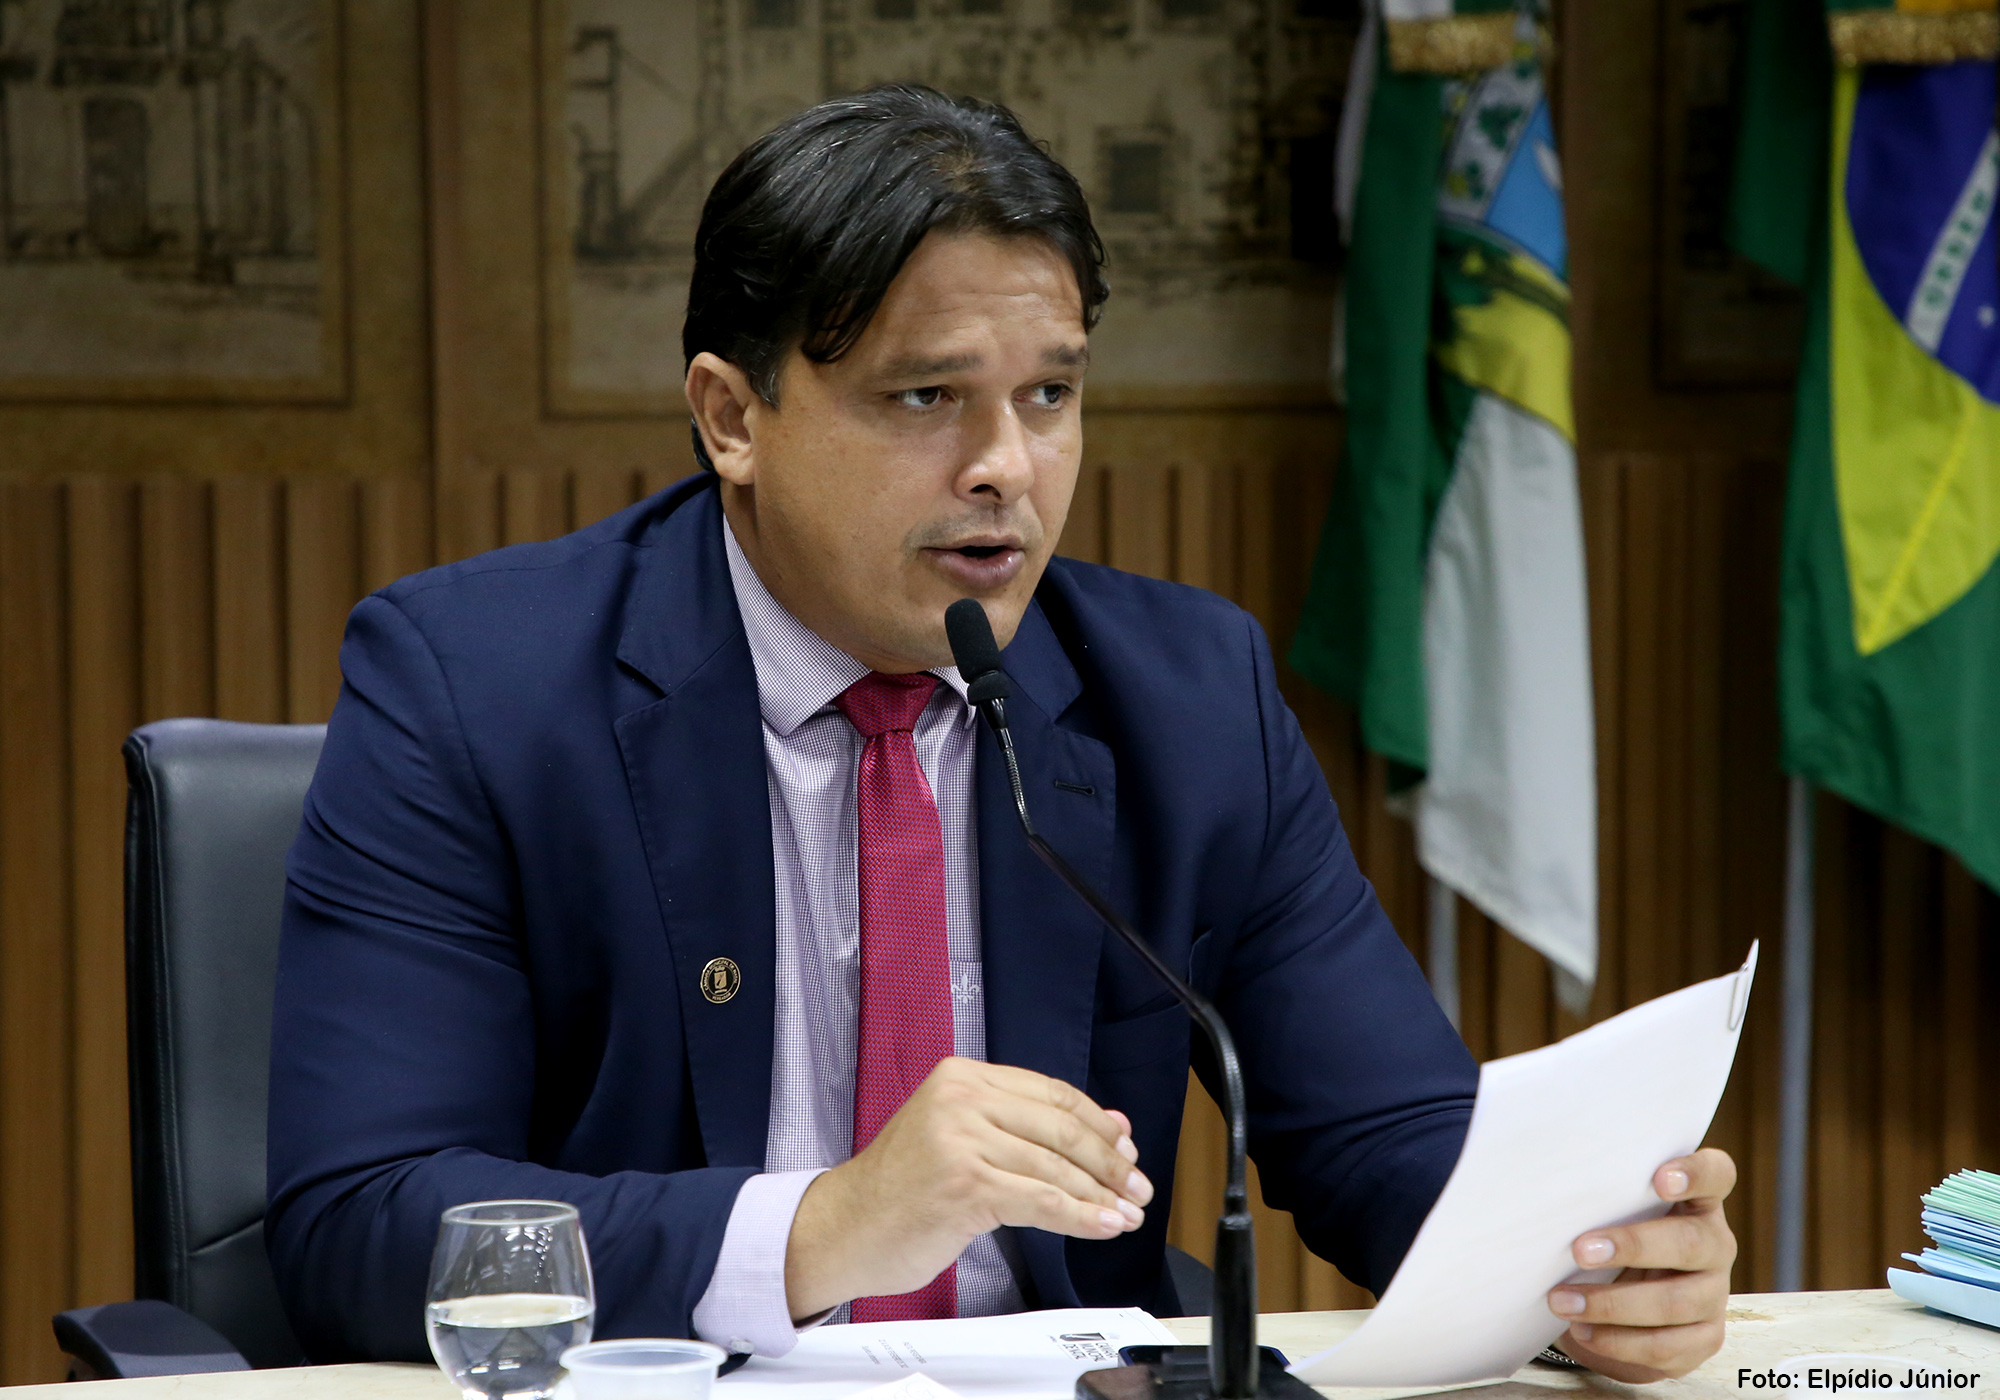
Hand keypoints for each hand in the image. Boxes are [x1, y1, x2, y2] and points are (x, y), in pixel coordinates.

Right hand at [783, 1058, 1151, 1318]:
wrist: (843, 1227)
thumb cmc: (900, 1189)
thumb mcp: (959, 1138)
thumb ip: (1024, 1127)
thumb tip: (1109, 1128)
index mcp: (962, 1076)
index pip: (1051, 1093)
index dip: (1097, 1123)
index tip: (1126, 1149)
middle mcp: (962, 1098)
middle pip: (1060, 1127)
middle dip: (1109, 1162)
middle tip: (1137, 1186)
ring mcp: (960, 1139)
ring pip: (1055, 1167)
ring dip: (1101, 1195)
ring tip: (1127, 1214)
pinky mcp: (964, 1184)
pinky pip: (1041, 1200)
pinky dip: (1080, 1217)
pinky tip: (1102, 1226)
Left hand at [1546, 1148, 1736, 1381]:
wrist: (1623, 1303)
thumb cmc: (1609, 1237)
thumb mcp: (1608, 1212)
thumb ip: (1597, 1197)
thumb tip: (1540, 1186)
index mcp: (1696, 1201)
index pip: (1716, 1175)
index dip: (1695, 1174)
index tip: (1659, 1179)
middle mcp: (1714, 1244)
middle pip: (1692, 1242)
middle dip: (1634, 1246)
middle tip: (1580, 1250)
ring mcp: (1714, 1293)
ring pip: (1677, 1301)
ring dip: (1614, 1304)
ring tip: (1562, 1301)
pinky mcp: (1705, 1337)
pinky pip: (1668, 1346)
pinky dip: (1620, 1342)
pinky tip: (1584, 1331)